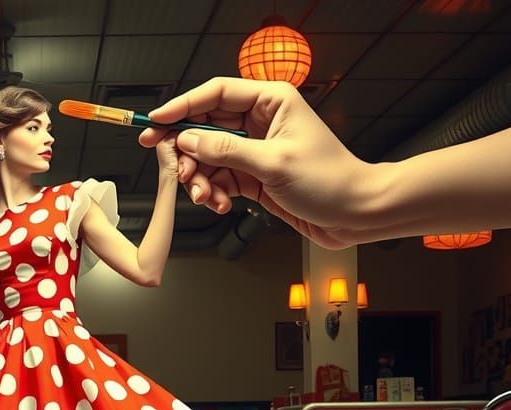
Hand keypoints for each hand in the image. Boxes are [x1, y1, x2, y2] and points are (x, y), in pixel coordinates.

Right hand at [139, 77, 372, 248]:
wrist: (353, 214)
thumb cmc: (329, 180)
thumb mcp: (273, 162)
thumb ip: (226, 150)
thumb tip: (188, 140)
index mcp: (271, 101)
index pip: (216, 94)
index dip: (182, 106)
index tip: (156, 120)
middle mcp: (260, 121)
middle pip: (205, 127)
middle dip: (187, 151)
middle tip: (171, 166)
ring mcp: (254, 149)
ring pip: (208, 157)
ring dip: (199, 179)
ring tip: (203, 196)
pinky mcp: (252, 175)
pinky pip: (219, 179)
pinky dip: (213, 193)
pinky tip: (220, 204)